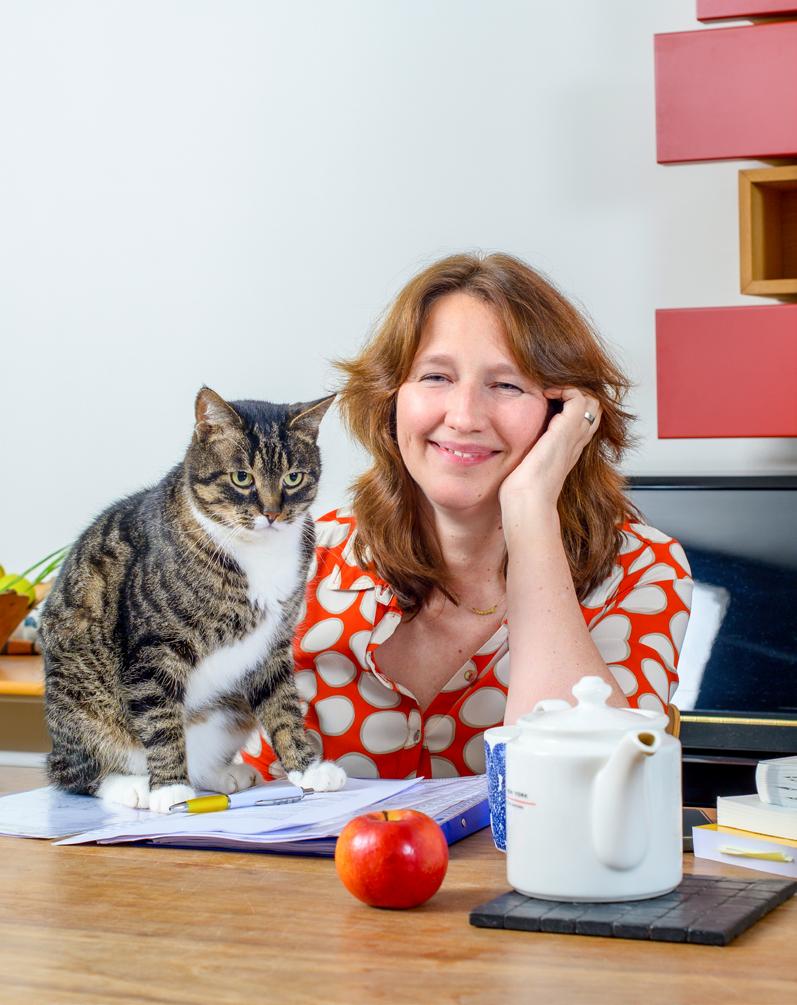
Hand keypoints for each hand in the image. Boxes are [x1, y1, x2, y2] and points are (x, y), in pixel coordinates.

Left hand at [499, 387, 600, 516]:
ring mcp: (574, 435)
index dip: (572, 405)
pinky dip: (565, 389)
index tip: (548, 403)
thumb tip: (515, 446)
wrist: (529, 499)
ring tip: (550, 393)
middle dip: (575, 395)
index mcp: (569, 449)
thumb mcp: (530, 465)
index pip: (584, 420)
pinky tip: (546, 395)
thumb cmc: (524, 489)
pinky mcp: (566, 430)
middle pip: (593, 409)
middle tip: (552, 395)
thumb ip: (531, 453)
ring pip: (591, 401)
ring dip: (571, 390)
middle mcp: (576, 441)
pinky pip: (578, 398)